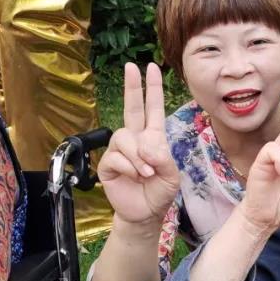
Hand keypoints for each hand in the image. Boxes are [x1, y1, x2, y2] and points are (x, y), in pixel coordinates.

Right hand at [97, 63, 179, 227]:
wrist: (145, 213)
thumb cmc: (159, 192)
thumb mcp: (171, 176)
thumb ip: (163, 159)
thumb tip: (147, 146)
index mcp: (153, 138)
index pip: (153, 109)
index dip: (152, 89)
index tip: (150, 67)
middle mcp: (136, 140)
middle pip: (132, 108)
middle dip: (132, 87)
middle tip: (131, 68)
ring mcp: (120, 151)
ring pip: (124, 138)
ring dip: (138, 156)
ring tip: (147, 173)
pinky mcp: (107, 164)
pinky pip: (116, 157)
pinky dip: (129, 167)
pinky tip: (135, 177)